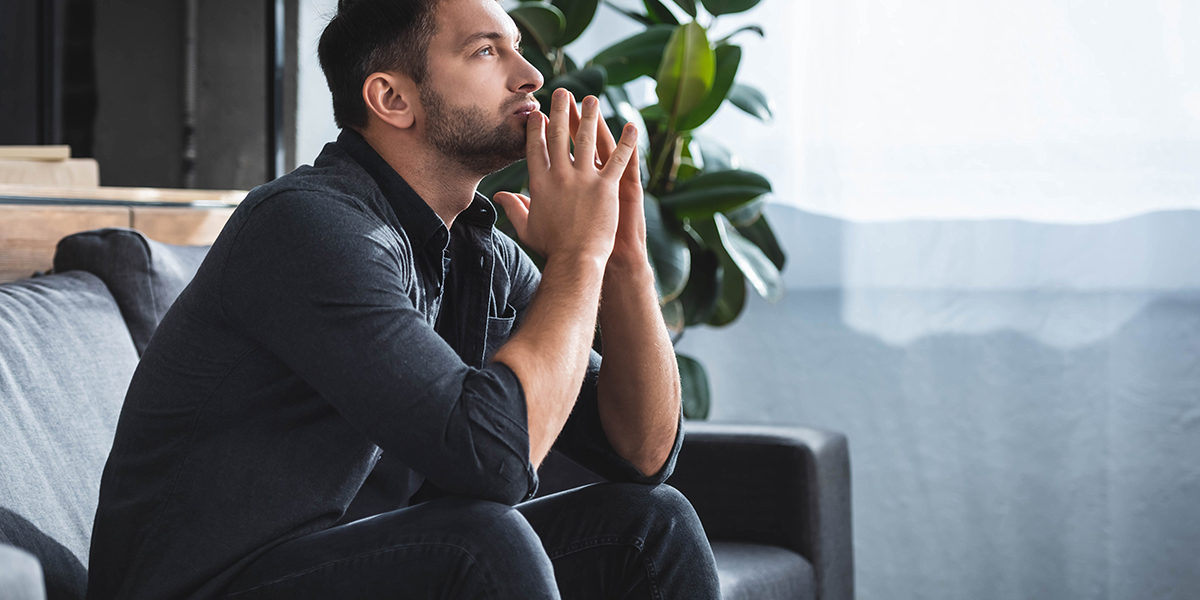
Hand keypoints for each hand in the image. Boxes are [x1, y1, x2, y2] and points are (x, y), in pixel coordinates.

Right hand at [494, 88, 637, 262]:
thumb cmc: (551, 248)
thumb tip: (500, 196)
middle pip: (559, 135)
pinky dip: (627, 142)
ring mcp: (583, 180)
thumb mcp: (527, 227)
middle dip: (560, 111)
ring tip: (592, 99)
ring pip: (588, 140)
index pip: (536, 147)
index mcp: (540, 183)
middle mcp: (560, 175)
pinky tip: (632, 126)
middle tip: (563, 92)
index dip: (538, 128)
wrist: (575, 261)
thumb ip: (514, 207)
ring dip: (590, 116)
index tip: (539, 112)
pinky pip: (618, 159)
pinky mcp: (606, 187)